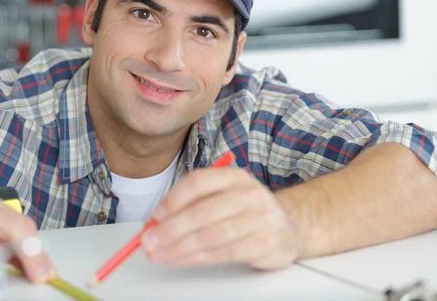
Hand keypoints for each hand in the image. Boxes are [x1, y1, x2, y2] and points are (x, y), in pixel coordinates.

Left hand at [141, 165, 297, 269]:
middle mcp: (248, 194)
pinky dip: (195, 258)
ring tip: (159, 253)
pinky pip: (223, 253)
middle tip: (148, 241)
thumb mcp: (223, 196)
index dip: (172, 199)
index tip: (154, 216)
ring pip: (210, 235)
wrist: (288, 227)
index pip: (198, 182)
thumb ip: (192, 203)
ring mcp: (259, 219)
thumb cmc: (245, 211)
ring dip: (179, 247)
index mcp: (234, 176)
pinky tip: (179, 259)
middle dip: (170, 229)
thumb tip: (156, 220)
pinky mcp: (264, 244)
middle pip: (202, 212)